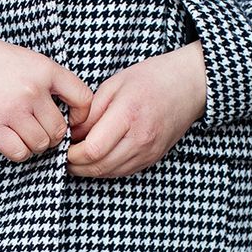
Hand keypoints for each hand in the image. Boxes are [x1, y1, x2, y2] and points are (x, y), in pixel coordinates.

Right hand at [0, 26, 94, 162]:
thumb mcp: (30, 60)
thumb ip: (52, 83)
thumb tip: (73, 118)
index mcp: (45, 69)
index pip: (83, 99)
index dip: (81, 116)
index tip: (70, 119)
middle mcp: (31, 89)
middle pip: (59, 130)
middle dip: (53, 135)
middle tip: (40, 130)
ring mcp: (11, 109)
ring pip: (41, 144)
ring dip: (36, 145)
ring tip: (25, 134)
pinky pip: (19, 152)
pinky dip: (20, 152)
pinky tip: (13, 140)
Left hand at [66, 42, 207, 178]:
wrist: (188, 85)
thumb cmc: (150, 79)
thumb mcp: (114, 84)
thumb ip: (90, 111)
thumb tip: (73, 134)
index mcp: (127, 115)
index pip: (92, 149)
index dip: (72, 154)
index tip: (63, 145)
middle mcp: (140, 138)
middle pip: (99, 166)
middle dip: (76, 165)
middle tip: (64, 155)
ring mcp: (149, 151)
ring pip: (110, 173)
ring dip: (89, 170)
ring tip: (77, 158)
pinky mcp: (153, 158)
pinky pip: (123, 172)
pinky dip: (105, 169)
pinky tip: (97, 158)